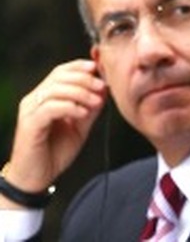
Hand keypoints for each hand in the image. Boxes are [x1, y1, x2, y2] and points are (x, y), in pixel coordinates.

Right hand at [1, 60, 106, 207]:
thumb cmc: (56, 151)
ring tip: (96, 102)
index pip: (61, 71)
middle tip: (102, 86)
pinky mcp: (29, 125)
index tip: (99, 69)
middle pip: (58, 77)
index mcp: (45, 97)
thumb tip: (104, 89)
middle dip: (84, 78)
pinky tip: (83, 113)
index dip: (80, 66)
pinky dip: (69, 107)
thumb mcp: (80, 126)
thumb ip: (90, 107)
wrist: (37, 177)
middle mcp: (34, 100)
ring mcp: (29, 111)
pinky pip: (49, 108)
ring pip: (54, 90)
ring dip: (80, 93)